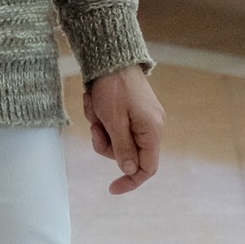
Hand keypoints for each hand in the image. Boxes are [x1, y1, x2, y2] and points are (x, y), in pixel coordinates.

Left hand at [83, 65, 163, 194]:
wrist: (111, 55)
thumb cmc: (113, 87)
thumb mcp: (114, 121)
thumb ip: (122, 149)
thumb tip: (130, 171)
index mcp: (151, 131)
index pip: (147, 168)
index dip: (130, 181)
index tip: (111, 188)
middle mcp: (151, 126)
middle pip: (127, 154)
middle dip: (106, 144)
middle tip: (95, 127)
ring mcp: (141, 117)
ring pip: (117, 139)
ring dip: (100, 127)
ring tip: (93, 107)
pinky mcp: (131, 109)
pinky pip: (114, 124)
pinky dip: (101, 116)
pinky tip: (94, 101)